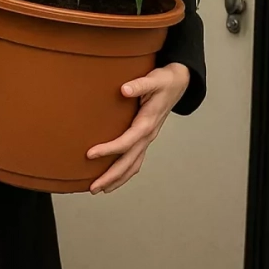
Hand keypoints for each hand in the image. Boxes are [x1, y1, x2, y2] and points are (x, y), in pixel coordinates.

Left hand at [86, 63, 190, 194]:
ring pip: (133, 165)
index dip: (109, 150)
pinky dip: (124, 172)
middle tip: (93, 188)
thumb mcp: (153, 79)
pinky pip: (135, 161)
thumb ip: (139, 85)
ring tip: (99, 189)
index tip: (90, 154)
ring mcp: (147, 139)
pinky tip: (113, 178)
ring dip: (117, 179)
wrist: (178, 83)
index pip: (126, 142)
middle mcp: (148, 135)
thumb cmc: (164, 81)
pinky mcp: (145, 139)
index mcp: (147, 123)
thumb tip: (124, 89)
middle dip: (111, 176)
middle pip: (129, 162)